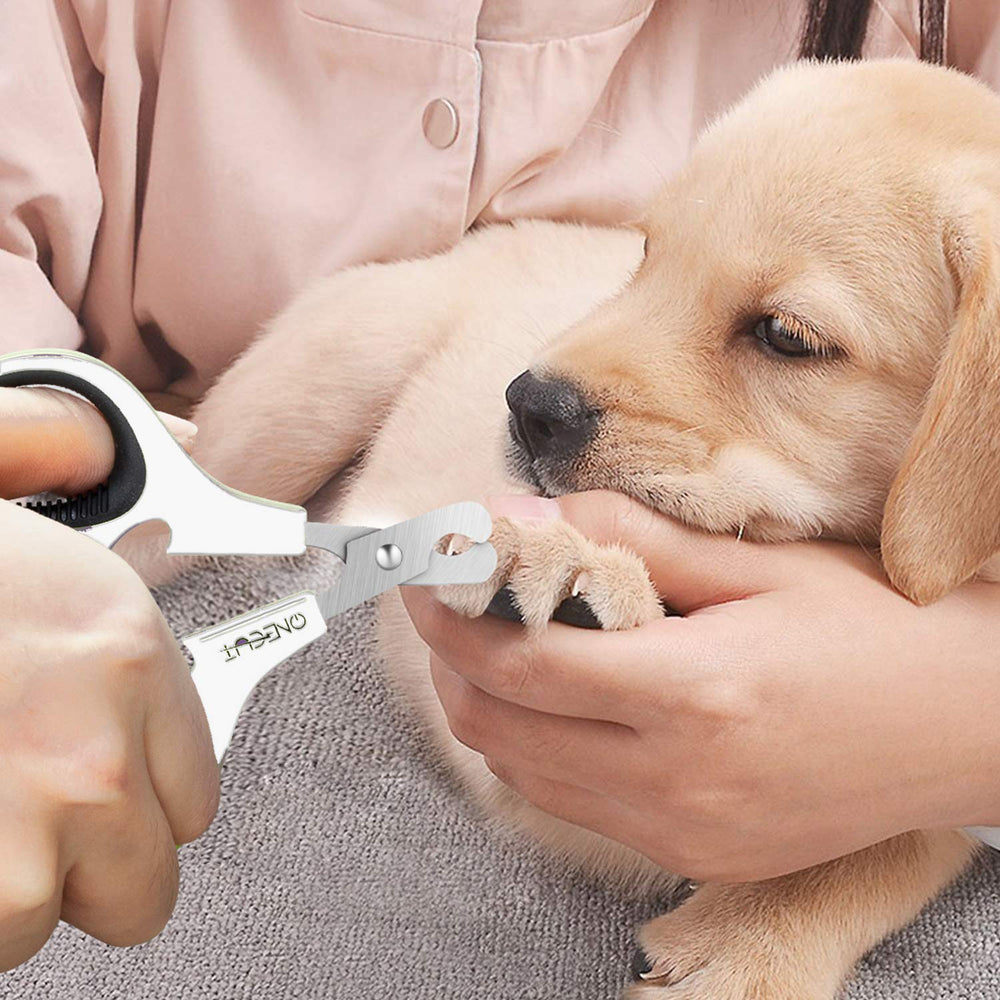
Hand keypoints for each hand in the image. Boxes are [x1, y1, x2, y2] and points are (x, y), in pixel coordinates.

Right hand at [0, 387, 215, 971]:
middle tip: (12, 818)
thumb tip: (176, 440)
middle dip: (82, 862)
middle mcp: (99, 742)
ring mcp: (34, 826)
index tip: (84, 788)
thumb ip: (79, 464)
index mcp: (123, 647)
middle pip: (146, 874)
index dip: (132, 798)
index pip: (194, 789)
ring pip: (48, 917)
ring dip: (2, 893)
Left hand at [402, 490, 999, 881]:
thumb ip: (635, 541)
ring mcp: (680, 831)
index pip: (521, 662)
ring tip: (481, 644)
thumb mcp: (759, 567)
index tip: (421, 572)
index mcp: (693, 695)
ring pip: (524, 775)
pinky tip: (549, 702)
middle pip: (502, 727)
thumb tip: (530, 516)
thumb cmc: (871, 630)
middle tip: (442, 602)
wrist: (964, 726)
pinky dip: (535, 751)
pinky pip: (575, 804)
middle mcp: (675, 780)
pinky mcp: (692, 855)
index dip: (452, 615)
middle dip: (449, 661)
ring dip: (484, 707)